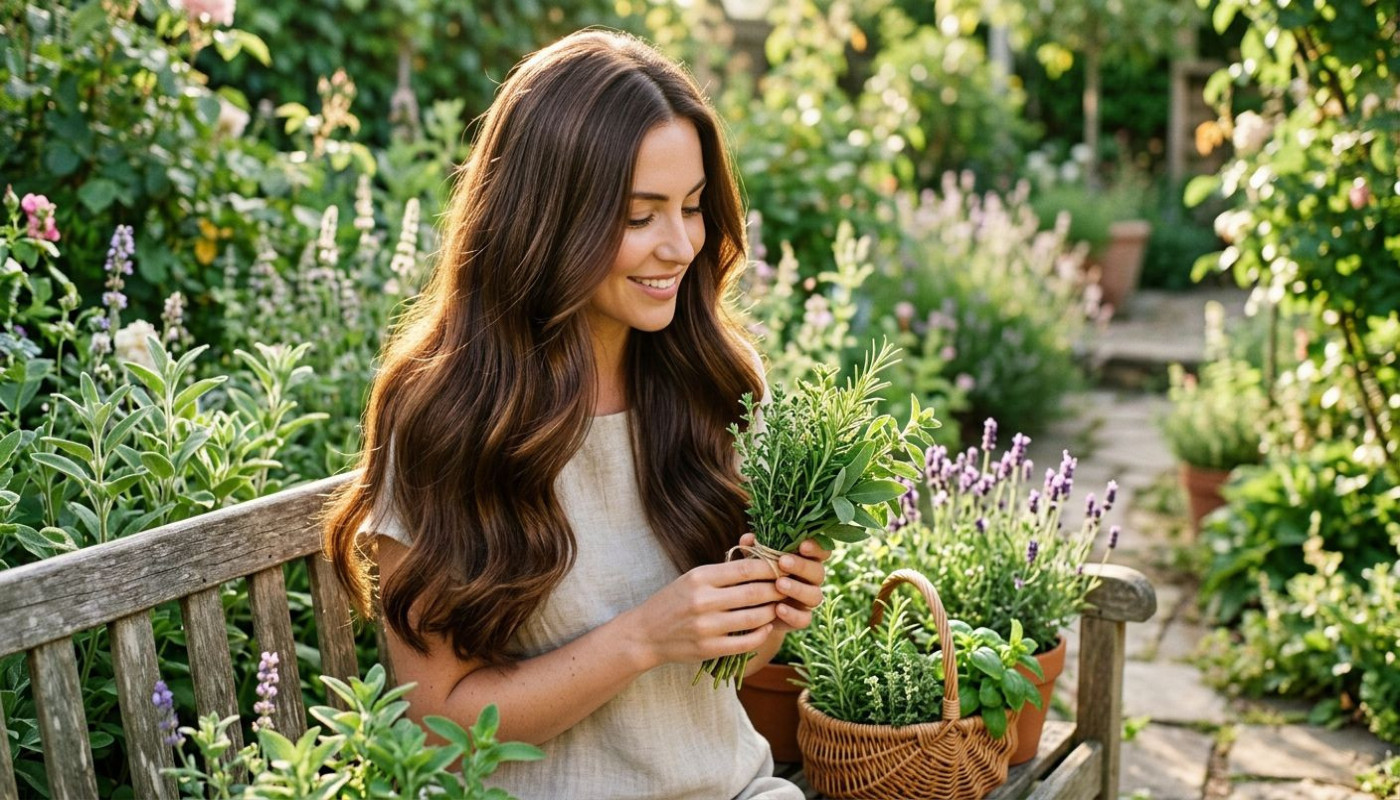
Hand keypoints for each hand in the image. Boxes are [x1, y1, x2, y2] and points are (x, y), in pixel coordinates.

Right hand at [621, 556, 786, 669]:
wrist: (646, 633)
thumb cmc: (674, 601)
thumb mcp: (693, 578)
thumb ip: (724, 571)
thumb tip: (760, 559)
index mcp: (700, 577)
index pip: (746, 568)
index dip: (770, 567)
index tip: (783, 566)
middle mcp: (703, 601)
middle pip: (755, 593)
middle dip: (778, 590)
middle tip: (790, 587)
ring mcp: (707, 627)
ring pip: (754, 618)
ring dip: (772, 612)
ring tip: (780, 606)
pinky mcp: (709, 649)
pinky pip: (745, 642)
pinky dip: (761, 634)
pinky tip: (766, 627)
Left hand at [740, 533, 829, 634]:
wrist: (752, 609)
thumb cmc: (758, 576)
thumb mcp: (755, 561)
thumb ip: (754, 550)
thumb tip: (748, 538)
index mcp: (806, 560)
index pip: (821, 551)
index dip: (816, 548)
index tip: (803, 545)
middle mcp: (811, 580)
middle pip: (818, 572)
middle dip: (801, 566)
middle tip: (783, 562)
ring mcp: (808, 601)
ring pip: (815, 595)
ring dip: (798, 589)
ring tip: (779, 585)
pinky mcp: (802, 619)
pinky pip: (804, 619)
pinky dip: (792, 614)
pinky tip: (778, 609)